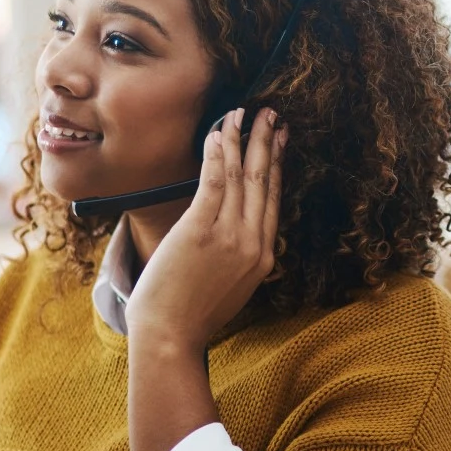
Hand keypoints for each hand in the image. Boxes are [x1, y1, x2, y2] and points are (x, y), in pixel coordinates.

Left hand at [126, 107, 285, 351]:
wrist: (171, 338)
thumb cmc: (190, 315)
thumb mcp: (230, 287)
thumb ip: (238, 257)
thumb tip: (233, 233)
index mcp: (263, 256)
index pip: (273, 200)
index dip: (276, 166)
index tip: (279, 140)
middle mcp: (254, 243)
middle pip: (265, 181)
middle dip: (267, 143)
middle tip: (271, 114)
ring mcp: (230, 236)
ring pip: (242, 177)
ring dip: (242, 139)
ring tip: (243, 112)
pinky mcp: (202, 231)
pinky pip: (215, 183)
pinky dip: (218, 154)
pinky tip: (218, 133)